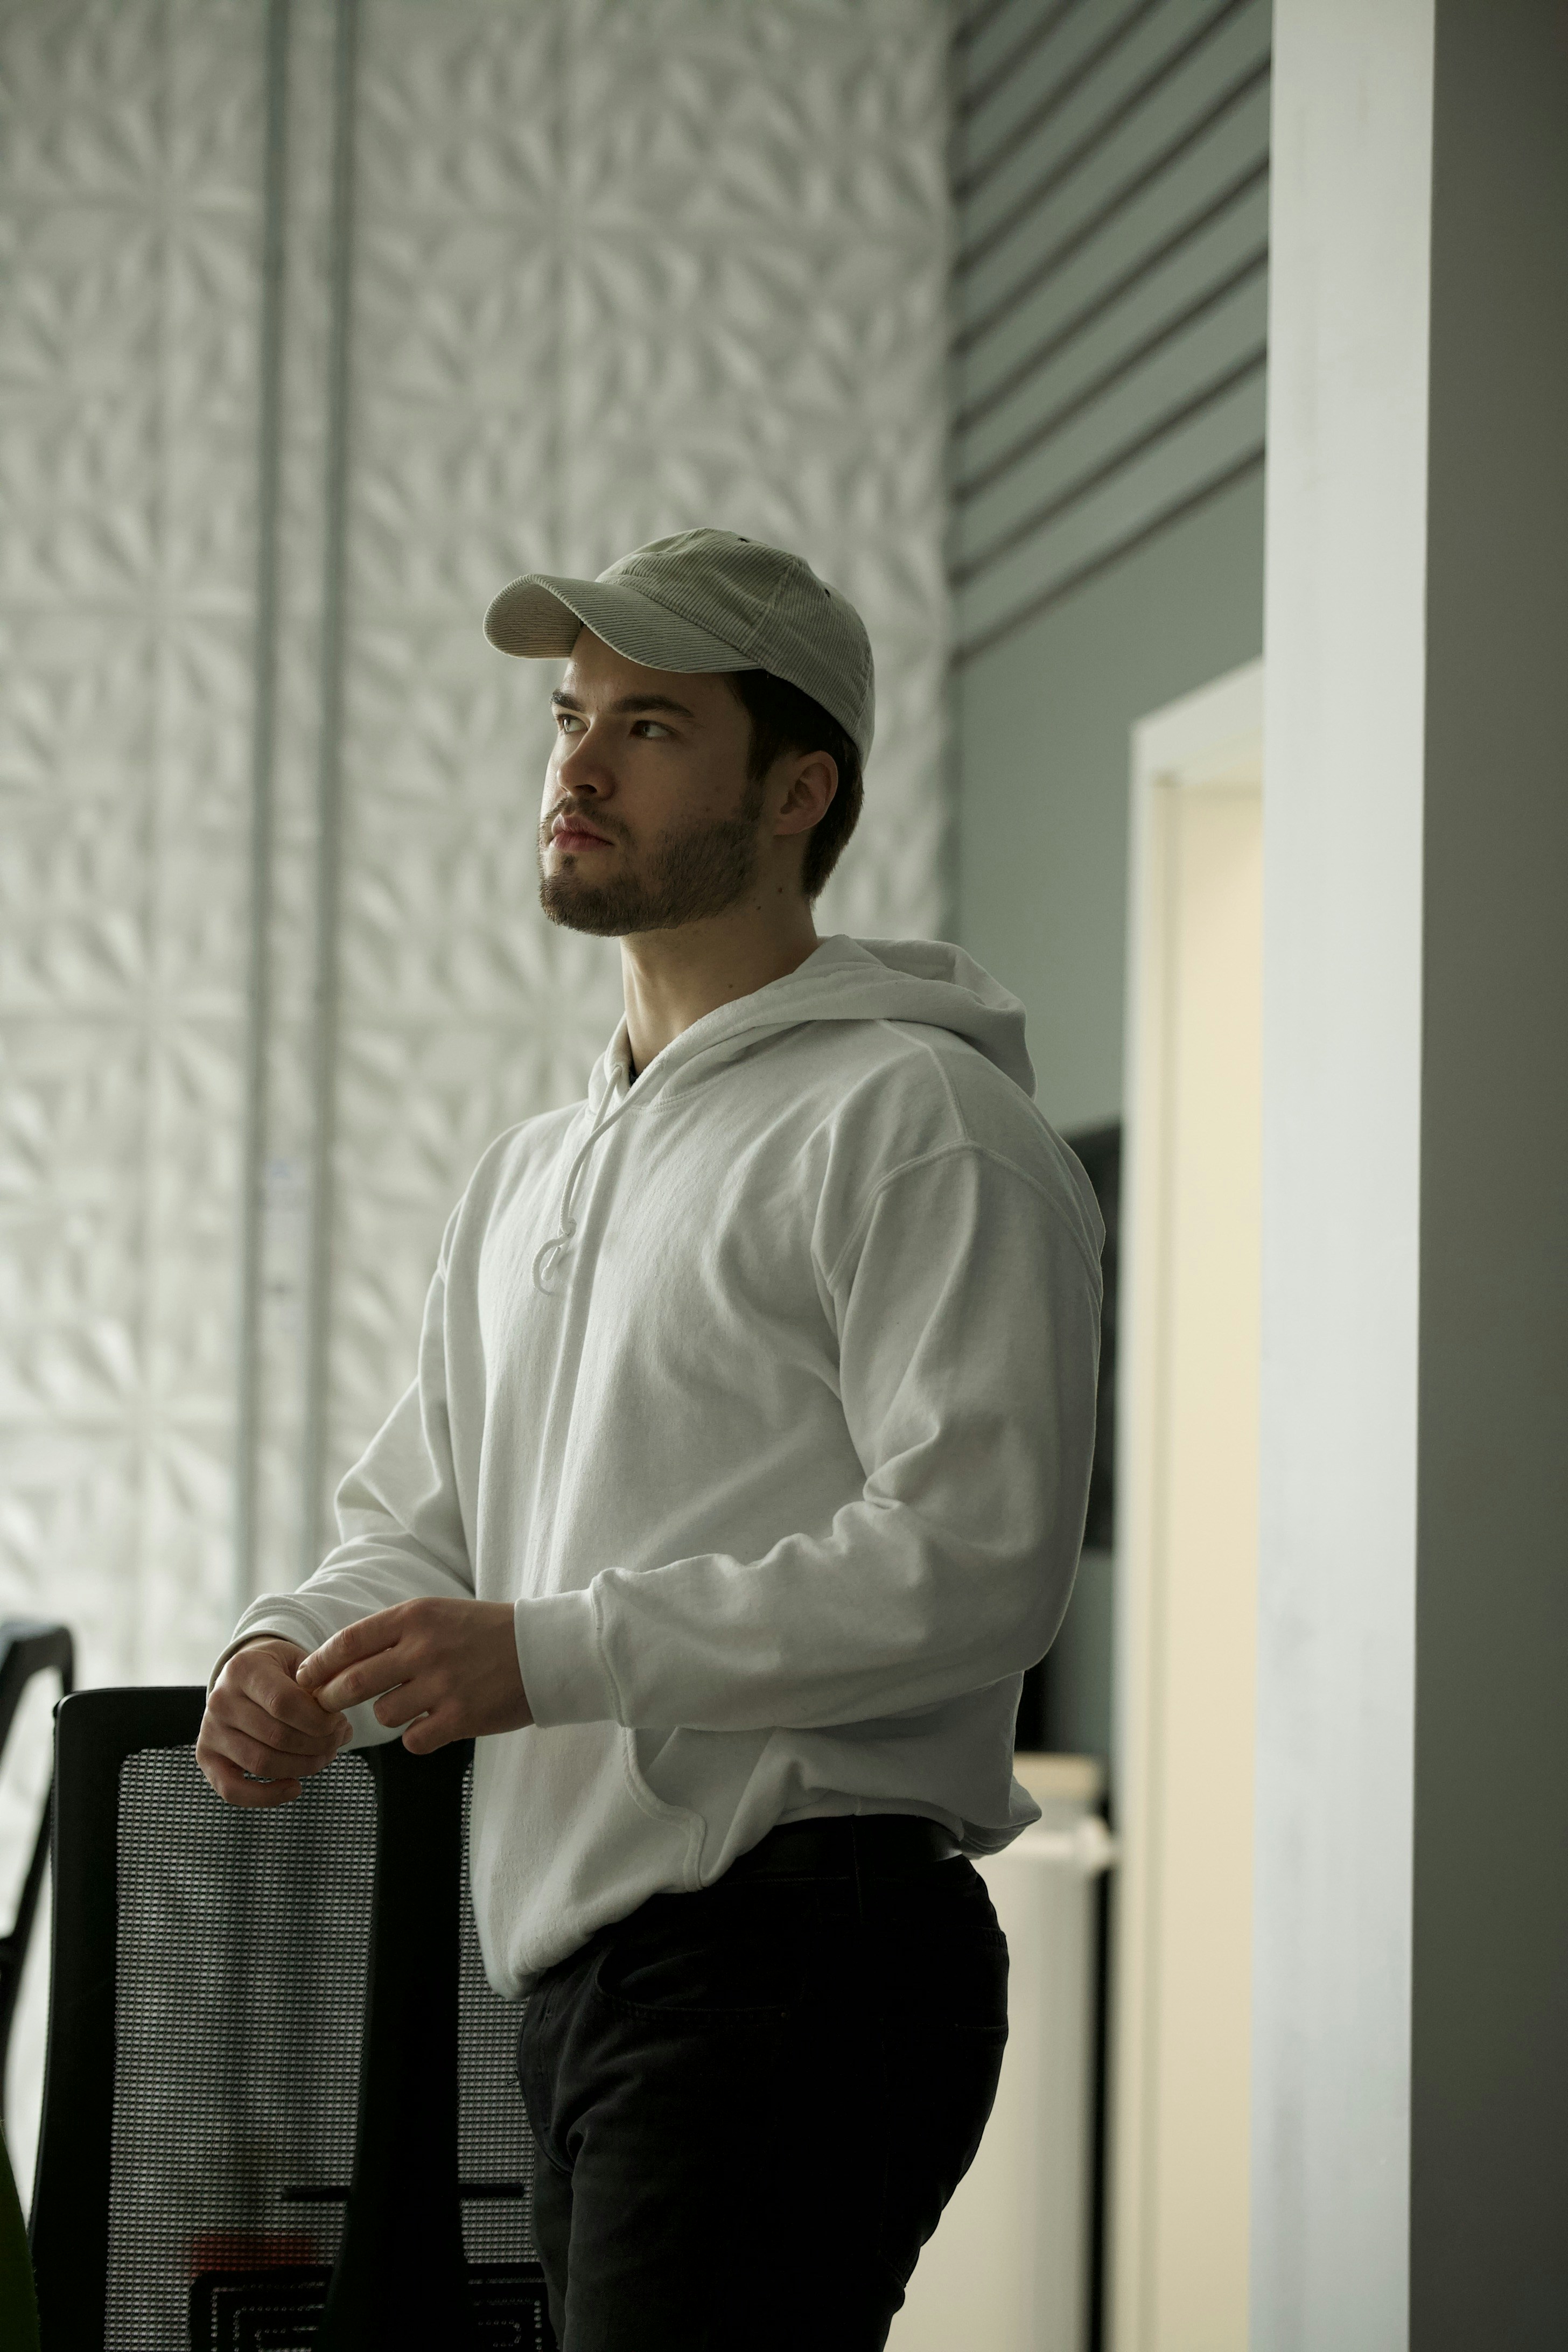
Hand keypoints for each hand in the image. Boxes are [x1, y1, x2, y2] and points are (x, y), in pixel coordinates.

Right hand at [198, 1637, 351, 1807]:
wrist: (245, 1674)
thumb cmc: (280, 1671)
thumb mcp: (299, 1664)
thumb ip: (320, 1689)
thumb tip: (340, 1729)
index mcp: (243, 1668)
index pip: (284, 1703)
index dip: (319, 1721)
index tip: (339, 1723)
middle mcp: (220, 1699)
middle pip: (276, 1737)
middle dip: (318, 1745)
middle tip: (337, 1741)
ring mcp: (210, 1730)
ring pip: (261, 1763)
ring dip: (302, 1767)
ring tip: (324, 1757)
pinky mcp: (206, 1757)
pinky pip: (232, 1790)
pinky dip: (267, 1796)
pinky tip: (294, 1787)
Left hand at [295, 1598, 532, 1754]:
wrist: (545, 1650)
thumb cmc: (486, 1632)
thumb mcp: (438, 1614)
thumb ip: (393, 1633)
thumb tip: (339, 1659)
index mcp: (415, 1617)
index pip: (348, 1641)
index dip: (319, 1663)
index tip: (305, 1677)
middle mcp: (424, 1648)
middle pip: (353, 1682)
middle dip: (332, 1699)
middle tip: (329, 1707)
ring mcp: (442, 1684)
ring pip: (383, 1714)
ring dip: (388, 1715)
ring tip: (410, 1706)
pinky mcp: (460, 1717)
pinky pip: (413, 1740)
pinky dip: (417, 1737)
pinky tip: (433, 1725)